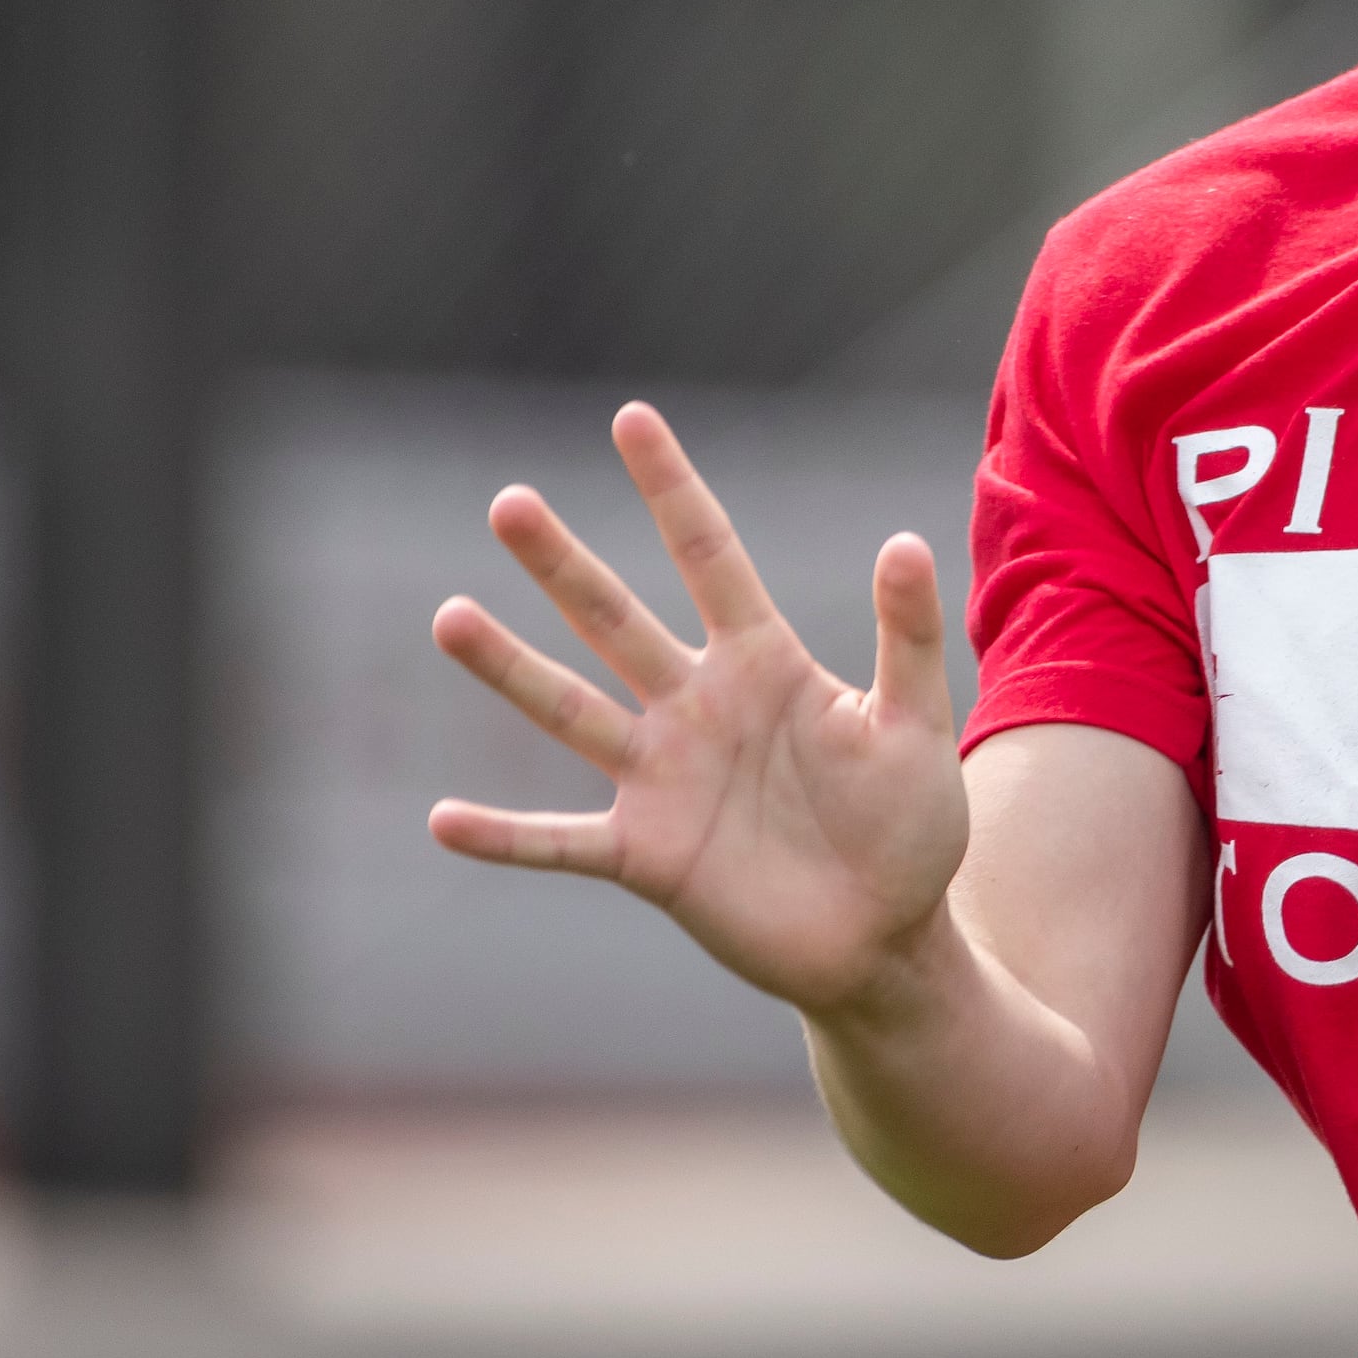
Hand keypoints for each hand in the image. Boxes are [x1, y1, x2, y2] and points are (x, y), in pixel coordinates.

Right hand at [426, 402, 969, 1021]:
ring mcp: (663, 780)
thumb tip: (901, 539)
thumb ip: (904, 636)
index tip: (631, 418)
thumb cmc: (910, 827)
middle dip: (563, 562)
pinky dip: (503, 836)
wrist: (886, 939)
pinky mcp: (646, 856)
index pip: (709, 556)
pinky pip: (559, 843)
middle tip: (509, 501)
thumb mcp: (914, 724)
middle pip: (615, 619)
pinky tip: (442, 819)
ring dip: (510, 669)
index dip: (671, 489)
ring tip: (449, 616)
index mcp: (764, 663)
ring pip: (571, 711)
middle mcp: (698, 707)